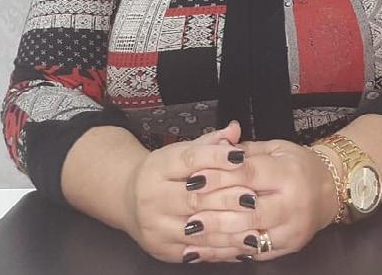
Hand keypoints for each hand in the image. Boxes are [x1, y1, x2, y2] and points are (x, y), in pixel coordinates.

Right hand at [122, 120, 253, 262]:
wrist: (127, 199)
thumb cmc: (163, 174)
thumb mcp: (181, 152)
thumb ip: (211, 143)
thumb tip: (235, 130)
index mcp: (158, 167)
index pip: (189, 160)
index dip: (217, 158)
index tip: (241, 157)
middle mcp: (152, 196)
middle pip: (193, 198)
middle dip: (227, 198)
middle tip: (253, 197)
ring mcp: (155, 225)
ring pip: (196, 230)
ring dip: (229, 230)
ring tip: (254, 228)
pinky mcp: (161, 248)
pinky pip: (196, 252)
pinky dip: (221, 250)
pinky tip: (240, 245)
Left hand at [178, 138, 339, 262]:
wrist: (329, 191)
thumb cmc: (298, 166)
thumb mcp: (276, 148)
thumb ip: (245, 151)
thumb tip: (215, 148)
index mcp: (288, 173)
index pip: (248, 175)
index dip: (218, 177)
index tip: (193, 179)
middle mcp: (293, 203)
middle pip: (248, 211)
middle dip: (213, 211)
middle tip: (186, 209)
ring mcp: (292, 229)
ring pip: (249, 236)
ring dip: (216, 236)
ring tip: (190, 232)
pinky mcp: (288, 247)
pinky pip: (254, 253)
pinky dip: (227, 252)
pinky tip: (206, 249)